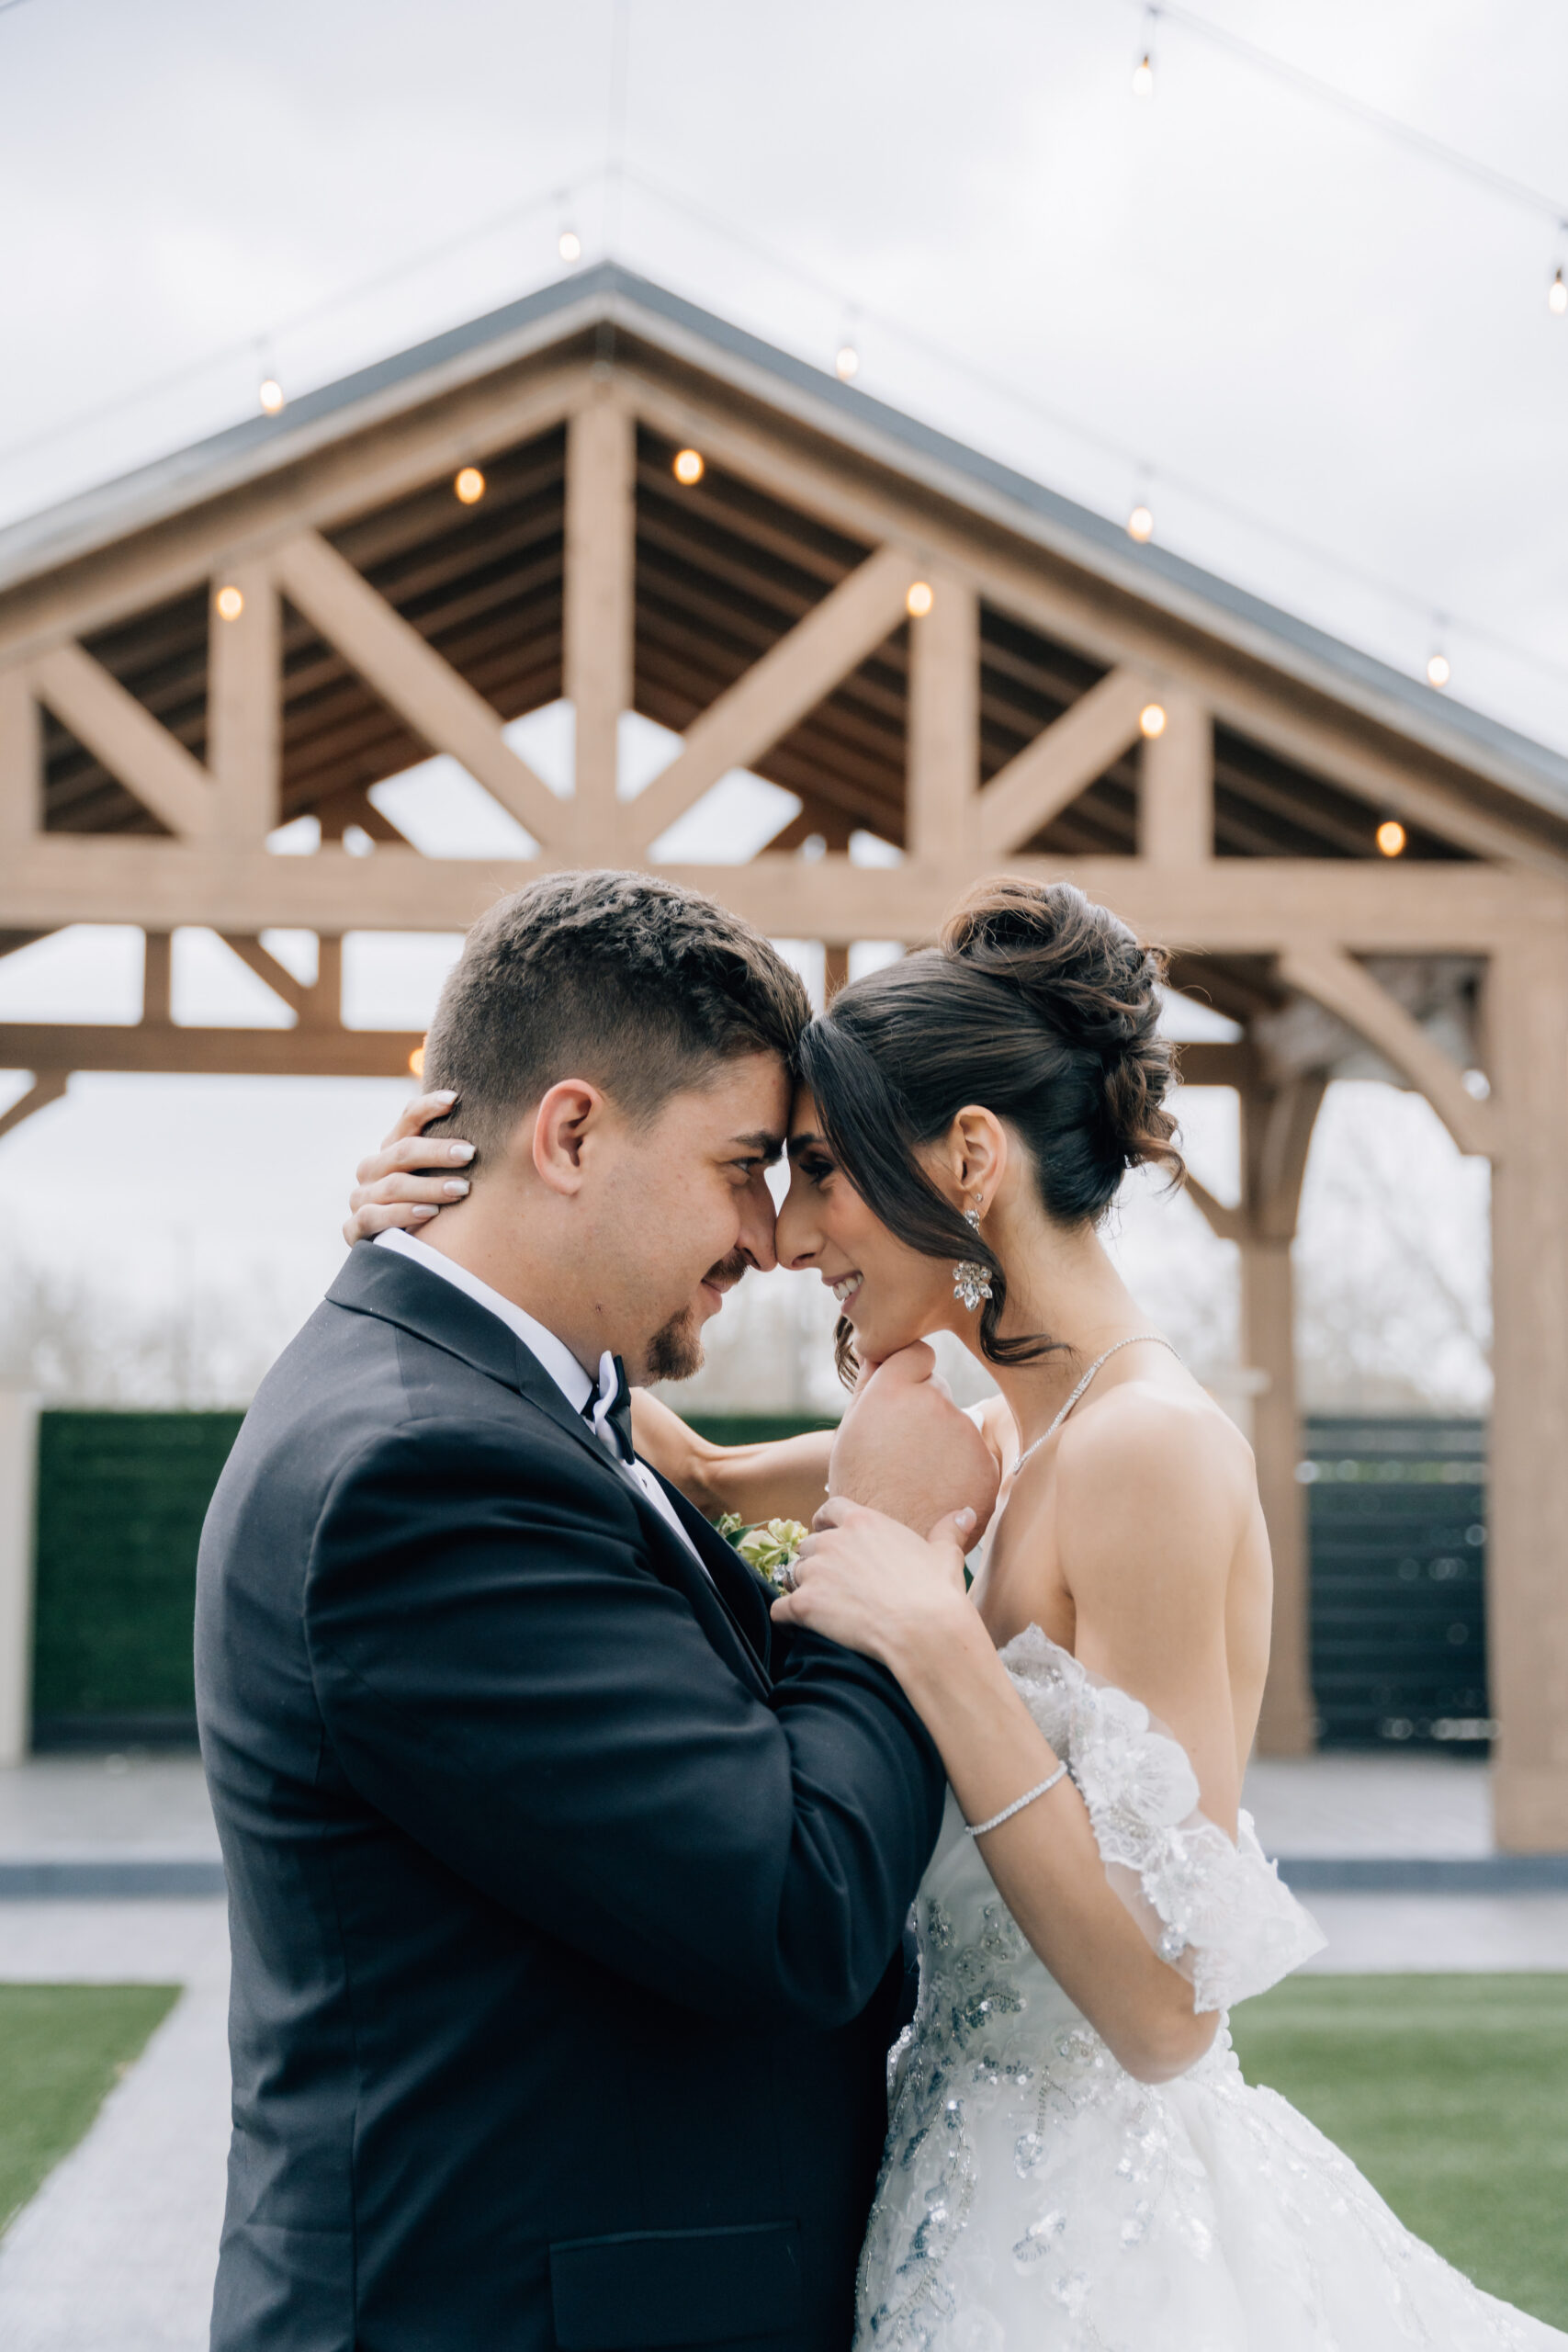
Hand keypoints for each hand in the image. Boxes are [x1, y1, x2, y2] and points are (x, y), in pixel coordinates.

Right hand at [342, 1093, 476, 1243]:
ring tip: (462, 1189)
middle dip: (437, 1151)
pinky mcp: (354, 1229)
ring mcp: (361, 1198)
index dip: (428, 1107)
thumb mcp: (439, 1178)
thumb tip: (506, 1125)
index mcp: (392, 1149)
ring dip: (429, 1186)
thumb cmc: (430, 1207)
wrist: (397, 1254)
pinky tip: (429, 1213)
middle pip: (402, 1152)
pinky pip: (372, 1218)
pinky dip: (402, 1214)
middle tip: (471, 1153)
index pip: (407, 1119)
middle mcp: (372, 1169)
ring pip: (392, 1186)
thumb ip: (457, 1155)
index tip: (455, 1099)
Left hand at [770, 1495, 975, 1671]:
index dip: (824, 1523)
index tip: (825, 1533)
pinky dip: (785, 1618)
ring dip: (803, 1589)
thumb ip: (950, 1531)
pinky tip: (796, 1628)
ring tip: (821, 1608)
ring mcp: (816, 1571)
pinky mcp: (804, 1604)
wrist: (924, 1630)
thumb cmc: (937, 1593)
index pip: (829, 1510)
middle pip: (808, 1546)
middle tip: (831, 1584)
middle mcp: (833, 1540)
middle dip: (816, 1563)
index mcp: (863, 1522)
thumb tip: (967, 1513)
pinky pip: (780, 1609)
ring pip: (793, 1575)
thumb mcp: (945, 1555)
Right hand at [828, 1343, 999, 1538]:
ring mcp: (967, 1435)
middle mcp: (936, 1402)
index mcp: (895, 1390)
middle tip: (901, 1451)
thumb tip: (879, 1347)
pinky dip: (962, 1471)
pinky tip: (939, 1493)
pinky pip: (976, 1456)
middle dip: (923, 1411)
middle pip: (937, 1391)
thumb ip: (869, 1383)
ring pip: (958, 1426)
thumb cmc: (860, 1487)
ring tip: (917, 1479)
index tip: (900, 1397)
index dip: (908, 1375)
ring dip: (943, 1444)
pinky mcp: (988, 1465)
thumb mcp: (851, 1430)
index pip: (918, 1354)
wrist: (891, 1546)